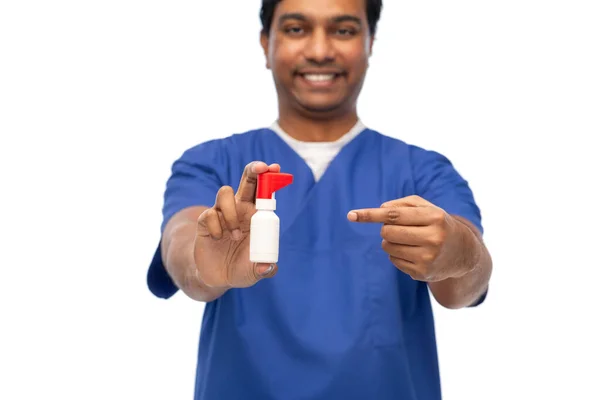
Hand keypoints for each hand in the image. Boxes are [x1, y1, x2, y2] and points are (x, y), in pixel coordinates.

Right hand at [194, 161, 279, 288]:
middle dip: (253, 170)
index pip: (264, 192)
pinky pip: (210, 213)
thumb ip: (264, 269)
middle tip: (260, 168)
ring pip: (225, 193)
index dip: (269, 178)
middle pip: (247, 181)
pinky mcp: (206, 221)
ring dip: (232, 213)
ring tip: (235, 235)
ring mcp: (222, 213)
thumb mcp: (255, 272)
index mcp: (256, 216)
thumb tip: (269, 267)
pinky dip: (216, 227)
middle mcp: (240, 209)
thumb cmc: (241, 268)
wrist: (216, 277)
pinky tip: (218, 239)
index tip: (274, 168)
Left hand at [347, 195, 469, 280]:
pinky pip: (393, 261)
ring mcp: (428, 258)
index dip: (370, 215)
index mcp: (434, 218)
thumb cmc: (438, 224)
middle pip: (387, 232)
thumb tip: (380, 210)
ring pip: (388, 247)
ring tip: (408, 240)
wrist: (463, 253)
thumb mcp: (427, 208)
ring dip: (391, 242)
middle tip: (398, 228)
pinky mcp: (422, 273)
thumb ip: (403, 204)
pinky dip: (397, 255)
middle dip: (386, 229)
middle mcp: (433, 238)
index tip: (351, 215)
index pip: (394, 215)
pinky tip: (413, 253)